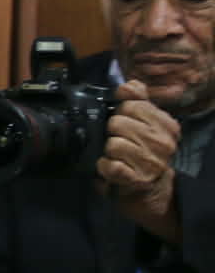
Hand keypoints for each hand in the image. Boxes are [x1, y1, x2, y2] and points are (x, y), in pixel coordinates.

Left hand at [100, 81, 181, 241]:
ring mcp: (150, 162)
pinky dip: (104, 166)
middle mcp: (163, 143)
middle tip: (119, 140)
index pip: (131, 104)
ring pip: (112, 143)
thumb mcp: (146, 122)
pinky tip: (111, 167)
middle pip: (118, 122)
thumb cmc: (143, 150)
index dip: (121, 112)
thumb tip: (128, 85)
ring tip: (117, 155)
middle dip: (112, 131)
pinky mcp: (135, 179)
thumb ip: (138, 99)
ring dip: (108, 150)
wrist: (149, 187)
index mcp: (167, 125)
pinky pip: (109, 165)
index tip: (125, 122)